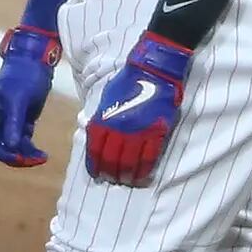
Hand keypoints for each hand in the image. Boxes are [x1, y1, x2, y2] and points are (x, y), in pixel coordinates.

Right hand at [0, 26, 59, 167]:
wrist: (36, 61)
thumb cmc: (24, 76)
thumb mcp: (19, 99)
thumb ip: (14, 122)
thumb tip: (11, 146)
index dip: (2, 153)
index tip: (19, 158)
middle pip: (2, 147)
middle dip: (16, 156)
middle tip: (34, 161)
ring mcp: (10, 120)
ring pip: (14, 146)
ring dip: (26, 154)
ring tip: (42, 158)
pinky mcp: (23, 120)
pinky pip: (24, 140)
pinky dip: (31, 148)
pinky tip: (43, 154)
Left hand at [84, 33, 192, 186]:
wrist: (152, 70)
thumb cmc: (128, 82)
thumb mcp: (106, 99)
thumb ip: (101, 118)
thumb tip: (95, 134)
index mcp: (104, 120)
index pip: (95, 151)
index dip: (95, 166)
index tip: (97, 174)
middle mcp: (119, 129)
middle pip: (112, 160)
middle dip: (111, 173)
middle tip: (113, 180)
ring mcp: (138, 132)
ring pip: (130, 162)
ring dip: (127, 175)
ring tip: (127, 180)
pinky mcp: (156, 132)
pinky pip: (149, 157)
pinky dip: (144, 169)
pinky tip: (143, 176)